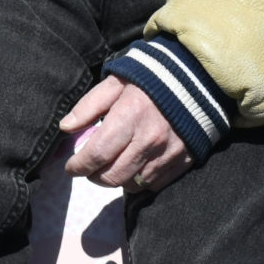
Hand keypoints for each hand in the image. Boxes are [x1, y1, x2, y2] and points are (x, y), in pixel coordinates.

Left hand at [62, 77, 192, 192]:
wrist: (197, 80)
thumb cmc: (150, 78)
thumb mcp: (115, 82)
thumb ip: (89, 106)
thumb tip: (65, 127)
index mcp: (129, 117)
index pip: (97, 154)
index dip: (78, 166)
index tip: (70, 167)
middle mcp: (149, 141)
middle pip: (112, 176)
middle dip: (93, 176)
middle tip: (89, 168)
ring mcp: (167, 154)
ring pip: (132, 184)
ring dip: (116, 180)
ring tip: (111, 166)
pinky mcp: (182, 162)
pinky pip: (153, 185)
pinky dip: (139, 181)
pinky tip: (133, 167)